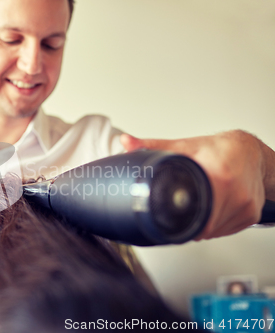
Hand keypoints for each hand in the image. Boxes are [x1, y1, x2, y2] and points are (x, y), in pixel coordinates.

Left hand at [120, 130, 267, 239]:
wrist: (250, 151)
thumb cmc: (217, 149)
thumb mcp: (183, 146)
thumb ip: (151, 146)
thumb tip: (126, 142)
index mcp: (218, 174)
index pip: (195, 209)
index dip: (178, 216)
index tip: (169, 214)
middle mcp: (236, 191)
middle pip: (202, 224)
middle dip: (187, 221)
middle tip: (181, 209)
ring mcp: (246, 205)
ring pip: (214, 231)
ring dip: (201, 226)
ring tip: (197, 206)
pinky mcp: (251, 214)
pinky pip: (226, 231)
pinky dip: (214, 226)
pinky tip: (210, 210)